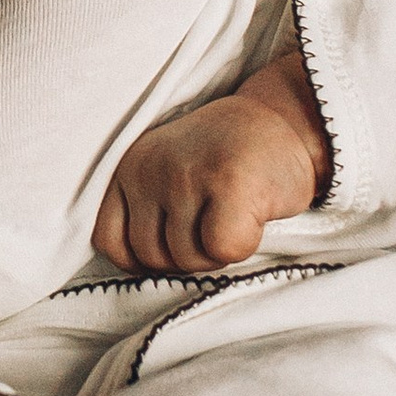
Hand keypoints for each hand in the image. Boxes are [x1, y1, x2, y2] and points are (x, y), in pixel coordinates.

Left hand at [94, 50, 326, 273]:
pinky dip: (243, 245)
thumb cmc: (227, 162)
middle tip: (216, 222)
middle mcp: (150, 168)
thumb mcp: (169, 175)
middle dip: (188, 256)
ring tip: (235, 214)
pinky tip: (252, 216)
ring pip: (187, 259)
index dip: (146, 258)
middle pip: (151, 257)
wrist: (285, 123)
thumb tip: (141, 273)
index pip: (110, 242)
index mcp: (130, 168)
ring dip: (216, 253)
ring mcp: (186, 175)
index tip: (179, 241)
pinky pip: (222, 250)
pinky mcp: (228, 184)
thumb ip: (146, 214)